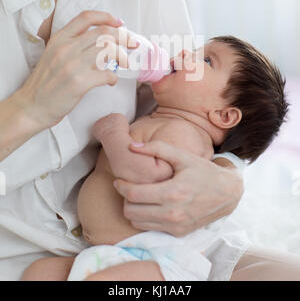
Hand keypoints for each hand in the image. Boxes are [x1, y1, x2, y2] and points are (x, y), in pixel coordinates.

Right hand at [16, 10, 136, 131]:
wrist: (31, 107)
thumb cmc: (44, 83)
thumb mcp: (53, 54)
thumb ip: (73, 45)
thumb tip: (100, 42)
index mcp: (59, 38)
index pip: (87, 17)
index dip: (107, 17)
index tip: (119, 23)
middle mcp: (66, 48)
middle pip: (104, 33)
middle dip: (124, 37)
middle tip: (133, 43)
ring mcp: (73, 65)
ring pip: (109, 51)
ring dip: (123, 57)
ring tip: (127, 63)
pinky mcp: (80, 82)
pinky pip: (107, 74)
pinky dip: (114, 78)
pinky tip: (111, 81)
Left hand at [113, 141, 243, 236]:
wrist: (227, 193)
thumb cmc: (203, 171)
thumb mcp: (182, 156)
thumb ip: (156, 148)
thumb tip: (131, 146)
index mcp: (172, 193)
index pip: (134, 195)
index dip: (121, 186)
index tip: (120, 180)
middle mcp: (172, 213)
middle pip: (131, 212)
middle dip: (125, 198)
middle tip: (129, 187)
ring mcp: (175, 226)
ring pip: (137, 223)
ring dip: (133, 209)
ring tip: (140, 196)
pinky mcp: (178, 233)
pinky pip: (150, 228)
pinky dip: (145, 218)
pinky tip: (151, 205)